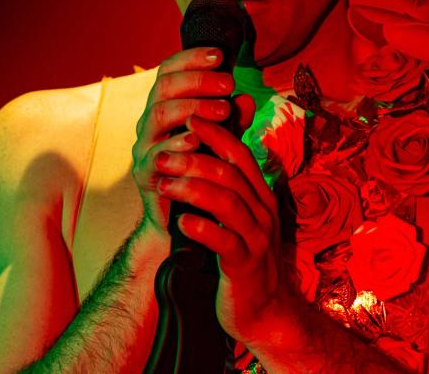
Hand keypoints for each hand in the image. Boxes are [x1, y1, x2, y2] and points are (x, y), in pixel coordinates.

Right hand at [131, 46, 254, 237]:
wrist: (185, 218)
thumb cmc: (204, 169)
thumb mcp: (223, 139)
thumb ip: (233, 120)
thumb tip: (247, 99)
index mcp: (167, 106)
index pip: (170, 71)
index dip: (191, 59)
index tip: (220, 55)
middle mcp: (150, 121)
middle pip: (163, 88)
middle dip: (197, 81)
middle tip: (228, 83)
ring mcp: (144, 145)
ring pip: (157, 114)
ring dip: (191, 107)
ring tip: (223, 110)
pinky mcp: (143, 173)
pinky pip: (155, 153)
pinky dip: (176, 144)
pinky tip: (197, 140)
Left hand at [154, 114, 292, 345]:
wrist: (266, 311)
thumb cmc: (246, 257)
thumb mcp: (243, 217)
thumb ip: (229, 188)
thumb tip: (205, 155)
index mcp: (260, 194)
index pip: (239, 153)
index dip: (215, 133)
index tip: (189, 117)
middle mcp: (262, 210)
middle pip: (230, 173)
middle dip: (194, 158)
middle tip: (162, 155)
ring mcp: (256, 237)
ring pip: (227, 202)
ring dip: (193, 189)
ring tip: (164, 184)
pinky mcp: (245, 266)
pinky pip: (225, 242)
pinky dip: (203, 229)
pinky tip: (182, 223)